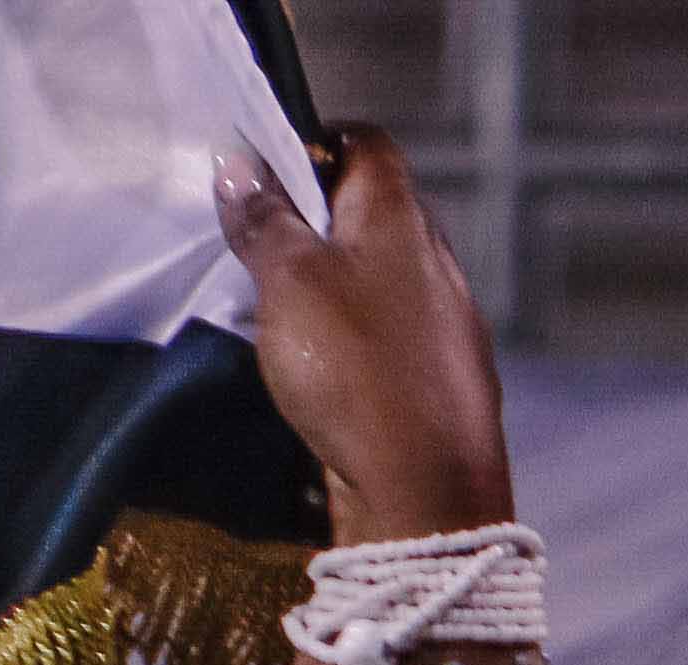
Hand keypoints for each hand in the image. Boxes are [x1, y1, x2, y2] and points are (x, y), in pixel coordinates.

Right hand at [211, 128, 511, 542]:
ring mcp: (444, 328)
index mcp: (406, 222)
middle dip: (310, 218)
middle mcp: (436, 267)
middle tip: (252, 239)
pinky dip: (345, 334)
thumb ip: (266, 220)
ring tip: (270, 302)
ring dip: (324, 282)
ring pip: (375, 278)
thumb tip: (243, 168)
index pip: (368, 146)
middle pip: (369, 213)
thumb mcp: (289, 280)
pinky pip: (383, 336)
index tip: (263, 170)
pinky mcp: (437, 383)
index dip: (314, 143)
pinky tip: (312, 361)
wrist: (424, 497)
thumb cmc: (357, 372)